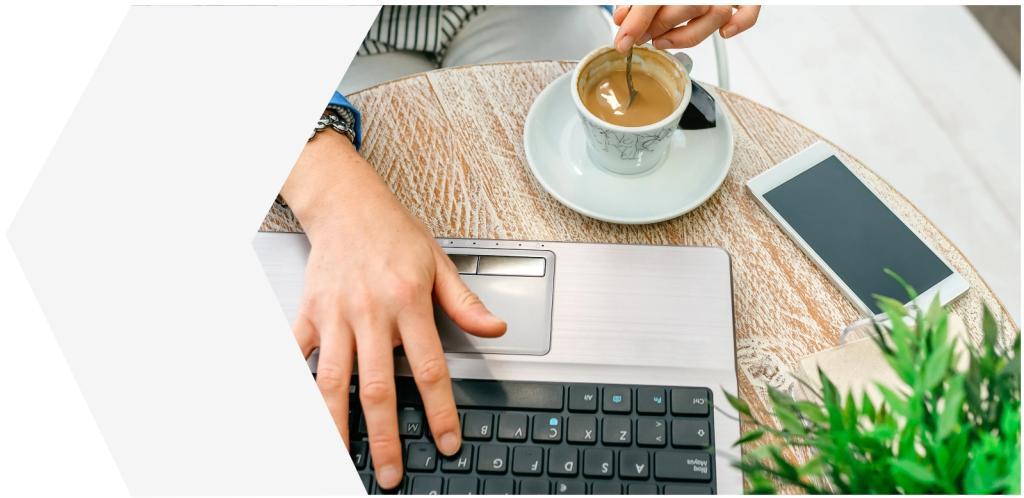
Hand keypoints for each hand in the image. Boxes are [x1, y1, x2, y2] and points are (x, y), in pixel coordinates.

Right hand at [280, 128, 506, 489]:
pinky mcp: (309, 313)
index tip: (445, 442)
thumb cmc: (394, 232)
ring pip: (334, 381)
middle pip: (379, 387)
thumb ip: (466, 303)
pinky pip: (297, 354)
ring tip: (342, 460)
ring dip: (339, 426)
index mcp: (409, 302)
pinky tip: (300, 414)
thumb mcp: (440, 262)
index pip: (430, 368)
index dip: (439, 411)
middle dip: (385, 437)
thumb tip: (496, 329)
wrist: (347, 204)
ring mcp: (336, 315)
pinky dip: (295, 385)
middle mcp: (371, 312)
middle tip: (390, 472)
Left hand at [612, 5, 760, 51]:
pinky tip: (723, 34)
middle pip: (688, 7)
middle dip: (657, 28)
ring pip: (716, 15)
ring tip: (662, 40)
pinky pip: (750, 12)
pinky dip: (739, 25)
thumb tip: (623, 19)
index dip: (637, 21)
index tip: (623, 41)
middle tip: (639, 38)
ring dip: (686, 36)